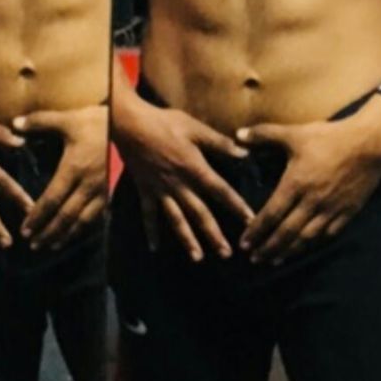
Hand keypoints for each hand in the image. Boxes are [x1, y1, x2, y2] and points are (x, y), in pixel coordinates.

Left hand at [15, 106, 107, 251]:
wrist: (131, 125)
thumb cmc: (97, 121)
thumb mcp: (68, 119)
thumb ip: (40, 121)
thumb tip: (14, 124)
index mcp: (73, 169)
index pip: (51, 200)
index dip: (37, 217)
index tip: (25, 230)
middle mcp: (87, 185)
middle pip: (65, 216)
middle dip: (48, 232)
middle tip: (34, 245)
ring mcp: (102, 190)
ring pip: (82, 220)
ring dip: (66, 235)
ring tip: (52, 245)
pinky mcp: (113, 190)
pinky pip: (98, 215)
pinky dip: (85, 227)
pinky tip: (78, 232)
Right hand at [117, 107, 254, 261]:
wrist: (130, 124)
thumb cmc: (165, 123)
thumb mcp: (195, 128)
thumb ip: (219, 143)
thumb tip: (244, 153)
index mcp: (194, 168)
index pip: (220, 190)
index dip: (236, 205)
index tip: (250, 221)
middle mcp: (179, 185)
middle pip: (199, 213)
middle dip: (213, 234)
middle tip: (226, 254)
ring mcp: (160, 190)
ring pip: (176, 219)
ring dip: (187, 239)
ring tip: (197, 257)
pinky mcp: (145, 190)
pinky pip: (148, 214)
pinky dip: (151, 231)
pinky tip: (154, 248)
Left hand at [238, 116, 380, 264]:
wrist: (368, 142)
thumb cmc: (329, 136)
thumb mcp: (294, 132)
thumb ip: (264, 134)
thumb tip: (238, 134)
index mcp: (296, 183)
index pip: (271, 214)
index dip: (256, 231)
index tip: (244, 244)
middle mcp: (312, 201)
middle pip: (287, 232)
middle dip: (269, 248)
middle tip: (255, 260)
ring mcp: (331, 209)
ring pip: (307, 238)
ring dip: (289, 251)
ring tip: (275, 260)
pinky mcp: (348, 211)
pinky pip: (329, 234)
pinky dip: (314, 243)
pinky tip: (305, 248)